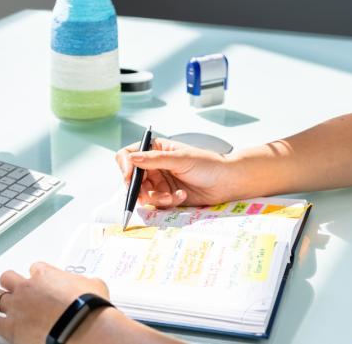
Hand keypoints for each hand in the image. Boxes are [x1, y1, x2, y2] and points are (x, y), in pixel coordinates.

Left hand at [0, 262, 109, 343]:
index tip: (40, 279)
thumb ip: (86, 284)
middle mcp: (27, 287)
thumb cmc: (88, 307)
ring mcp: (16, 306)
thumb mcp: (94, 287)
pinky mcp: (10, 327)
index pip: (36, 268)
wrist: (81, 326)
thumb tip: (92, 286)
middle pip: (10, 278)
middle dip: (8, 279)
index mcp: (46, 274)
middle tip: (5, 280)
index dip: (37, 274)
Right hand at [115, 137, 236, 207]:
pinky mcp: (166, 195)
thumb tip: (133, 158)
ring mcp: (160, 181)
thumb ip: (155, 159)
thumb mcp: (180, 159)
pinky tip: (181, 196)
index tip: (129, 177)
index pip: (128, 155)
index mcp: (155, 149)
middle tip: (152, 194)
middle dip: (140, 189)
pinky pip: (157, 203)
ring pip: (143, 194)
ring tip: (172, 197)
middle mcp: (154, 165)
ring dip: (156, 198)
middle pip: (132, 179)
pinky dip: (167, 202)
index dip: (126, 166)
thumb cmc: (206, 164)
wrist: (225, 182)